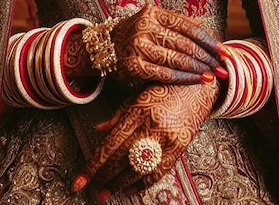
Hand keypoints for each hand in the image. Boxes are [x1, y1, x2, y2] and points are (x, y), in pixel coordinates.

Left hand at [72, 79, 219, 199]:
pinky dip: (142, 183)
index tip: (79, 181)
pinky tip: (130, 188)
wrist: (199, 86)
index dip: (92, 166)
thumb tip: (98, 131)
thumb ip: (119, 114)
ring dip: (119, 184)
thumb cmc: (165, 86)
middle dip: (103, 178)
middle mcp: (153, 126)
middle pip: (122, 159)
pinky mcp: (180, 148)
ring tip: (106, 193)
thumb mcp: (139, 94)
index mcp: (139, 110)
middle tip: (91, 190)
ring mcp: (168, 139)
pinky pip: (158, 172)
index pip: (110, 144)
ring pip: (138, 170)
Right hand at [110, 4, 226, 83]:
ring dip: (198, 70)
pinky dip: (184, 78)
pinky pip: (165, 74)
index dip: (208, 40)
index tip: (223, 51)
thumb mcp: (153, 20)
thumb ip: (177, 22)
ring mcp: (138, 46)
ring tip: (213, 76)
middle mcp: (145, 27)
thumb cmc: (136, 32)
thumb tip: (203, 24)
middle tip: (223, 67)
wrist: (105, 46)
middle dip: (207, 58)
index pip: (187, 27)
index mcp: (154, 13)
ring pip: (176, 60)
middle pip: (184, 44)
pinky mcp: (133, 65)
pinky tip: (197, 81)